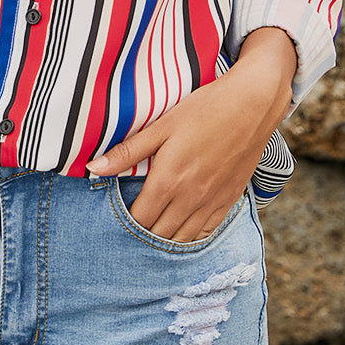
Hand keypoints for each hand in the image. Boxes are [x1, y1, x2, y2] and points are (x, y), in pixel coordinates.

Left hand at [86, 28, 296, 241]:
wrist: (252, 105)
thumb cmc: (203, 110)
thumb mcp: (161, 126)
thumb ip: (127, 152)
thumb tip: (93, 168)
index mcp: (168, 181)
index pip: (139, 220)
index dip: (125, 224)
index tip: (116, 219)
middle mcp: (190, 199)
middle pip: (159, 235)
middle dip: (143, 235)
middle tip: (130, 228)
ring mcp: (212, 202)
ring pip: (183, 239)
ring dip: (166, 240)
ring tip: (152, 231)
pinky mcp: (229, 201)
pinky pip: (206, 233)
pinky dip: (191, 237)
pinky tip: (181, 230)